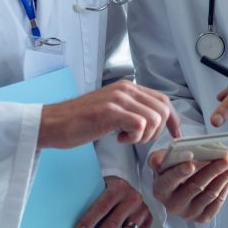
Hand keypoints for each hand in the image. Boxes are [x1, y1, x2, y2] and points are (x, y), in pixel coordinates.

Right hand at [38, 80, 180, 148]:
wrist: (52, 123)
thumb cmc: (79, 121)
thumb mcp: (111, 110)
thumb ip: (131, 110)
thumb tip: (153, 121)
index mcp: (127, 88)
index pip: (162, 100)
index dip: (172, 119)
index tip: (175, 135)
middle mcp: (125, 89)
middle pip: (162, 109)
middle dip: (157, 131)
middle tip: (138, 140)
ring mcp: (118, 99)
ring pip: (153, 118)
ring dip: (144, 136)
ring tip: (125, 138)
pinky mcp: (110, 112)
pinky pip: (140, 125)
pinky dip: (134, 137)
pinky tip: (118, 138)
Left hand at [74, 176, 150, 227]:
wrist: (131, 188)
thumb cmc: (109, 191)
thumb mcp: (101, 188)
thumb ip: (91, 200)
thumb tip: (69, 221)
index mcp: (118, 188)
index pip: (102, 206)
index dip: (90, 220)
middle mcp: (132, 199)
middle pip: (113, 224)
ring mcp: (142, 211)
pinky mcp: (148, 222)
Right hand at [149, 149, 227, 223]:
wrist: (178, 186)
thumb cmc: (171, 170)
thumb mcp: (162, 161)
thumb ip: (158, 159)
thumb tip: (156, 162)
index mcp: (161, 190)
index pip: (170, 181)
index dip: (180, 173)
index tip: (191, 164)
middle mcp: (173, 205)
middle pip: (195, 186)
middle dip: (212, 171)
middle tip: (225, 160)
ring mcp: (189, 213)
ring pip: (210, 194)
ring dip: (224, 177)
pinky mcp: (202, 217)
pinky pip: (218, 202)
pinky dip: (226, 186)